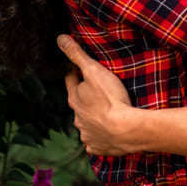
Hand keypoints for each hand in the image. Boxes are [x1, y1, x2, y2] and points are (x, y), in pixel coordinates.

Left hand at [57, 34, 138, 155]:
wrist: (126, 130)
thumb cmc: (110, 98)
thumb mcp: (93, 70)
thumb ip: (76, 54)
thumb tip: (60, 38)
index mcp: (74, 98)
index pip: (70, 80)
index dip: (76, 72)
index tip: (81, 68)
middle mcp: (76, 118)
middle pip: (78, 103)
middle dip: (84, 97)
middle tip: (97, 90)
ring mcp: (86, 134)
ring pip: (86, 123)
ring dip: (92, 118)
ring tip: (105, 112)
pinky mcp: (97, 147)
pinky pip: (95, 141)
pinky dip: (100, 136)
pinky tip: (107, 132)